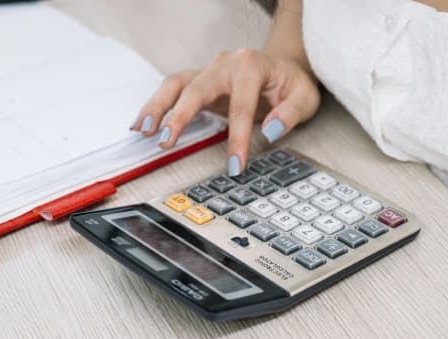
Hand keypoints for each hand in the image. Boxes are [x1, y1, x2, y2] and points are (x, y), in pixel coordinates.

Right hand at [131, 49, 319, 174]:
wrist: (283, 68)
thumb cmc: (291, 83)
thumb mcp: (304, 97)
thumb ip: (289, 114)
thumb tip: (269, 131)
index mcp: (251, 65)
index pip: (241, 106)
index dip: (237, 139)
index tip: (234, 166)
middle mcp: (225, 64)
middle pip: (197, 89)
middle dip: (180, 116)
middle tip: (168, 141)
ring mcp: (209, 70)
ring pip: (176, 85)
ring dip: (158, 107)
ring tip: (144, 131)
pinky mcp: (199, 81)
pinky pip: (173, 90)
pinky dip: (157, 106)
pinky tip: (143, 124)